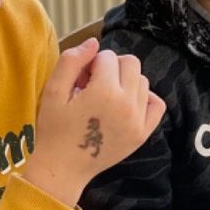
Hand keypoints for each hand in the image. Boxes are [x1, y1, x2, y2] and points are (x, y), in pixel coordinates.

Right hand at [25, 38, 165, 205]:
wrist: (63, 168)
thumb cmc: (54, 128)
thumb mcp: (53, 90)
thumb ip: (72, 60)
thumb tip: (94, 41)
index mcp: (104, 92)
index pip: (106, 56)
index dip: (90, 65)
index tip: (79, 82)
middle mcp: (127, 104)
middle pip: (130, 63)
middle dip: (111, 68)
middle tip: (93, 86)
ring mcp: (138, 120)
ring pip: (142, 80)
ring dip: (125, 82)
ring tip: (105, 98)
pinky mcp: (143, 133)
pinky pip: (156, 103)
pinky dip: (143, 98)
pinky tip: (125, 104)